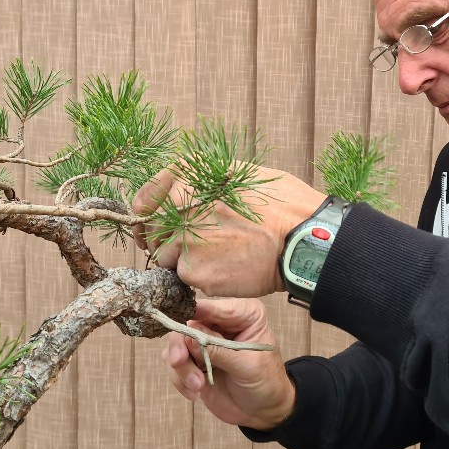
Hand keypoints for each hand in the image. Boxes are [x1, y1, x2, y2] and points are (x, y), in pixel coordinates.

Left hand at [132, 165, 325, 297]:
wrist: (302, 240)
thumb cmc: (280, 205)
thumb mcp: (240, 172)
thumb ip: (203, 178)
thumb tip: (178, 188)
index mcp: (191, 179)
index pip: (147, 196)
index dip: (146, 210)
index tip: (149, 221)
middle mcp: (181, 207)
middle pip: (152, 230)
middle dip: (165, 238)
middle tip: (191, 244)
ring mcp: (185, 241)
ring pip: (165, 256)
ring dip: (182, 259)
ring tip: (216, 256)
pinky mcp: (194, 272)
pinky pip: (184, 276)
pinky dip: (199, 277)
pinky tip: (225, 269)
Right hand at [162, 298, 294, 430]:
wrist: (263, 412)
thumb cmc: (266, 382)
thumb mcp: (247, 366)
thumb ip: (219, 351)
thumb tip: (189, 337)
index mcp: (243, 314)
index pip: (215, 307)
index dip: (196, 312)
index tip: (183, 323)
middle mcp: (220, 323)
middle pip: (188, 322)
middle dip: (181, 345)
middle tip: (178, 361)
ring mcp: (205, 342)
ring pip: (177, 344)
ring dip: (182, 367)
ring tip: (197, 386)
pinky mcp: (194, 361)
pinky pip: (174, 364)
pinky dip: (180, 379)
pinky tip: (195, 393)